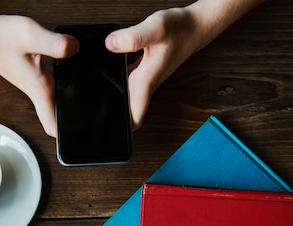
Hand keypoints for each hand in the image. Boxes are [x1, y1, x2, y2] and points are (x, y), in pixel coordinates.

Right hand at [0, 15, 79, 136]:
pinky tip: (71, 64)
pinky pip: (49, 81)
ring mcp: (30, 81)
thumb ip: (56, 44)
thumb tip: (76, 48)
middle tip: (89, 119)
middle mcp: (35, 88)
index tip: (79, 138)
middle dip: (71, 119)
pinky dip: (62, 79)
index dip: (66, 136)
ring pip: (53, 97)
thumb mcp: (30, 36)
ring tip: (85, 97)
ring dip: (67, 99)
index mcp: (38, 88)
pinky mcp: (29, 70)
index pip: (52, 126)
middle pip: (56, 115)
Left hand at [105, 0, 262, 129]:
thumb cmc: (180, 29)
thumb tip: (110, 45)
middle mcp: (146, 82)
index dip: (123, 129)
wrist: (196, 26)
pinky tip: (108, 69)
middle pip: (127, 109)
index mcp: (146, 80)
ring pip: (126, 94)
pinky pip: (127, 79)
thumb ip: (132, 38)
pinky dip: (117, 78)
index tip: (111, 133)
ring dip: (115, 97)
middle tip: (96, 116)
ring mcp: (147, 77)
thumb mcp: (155, 28)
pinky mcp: (146, 69)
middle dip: (113, 115)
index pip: (134, 117)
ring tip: (97, 97)